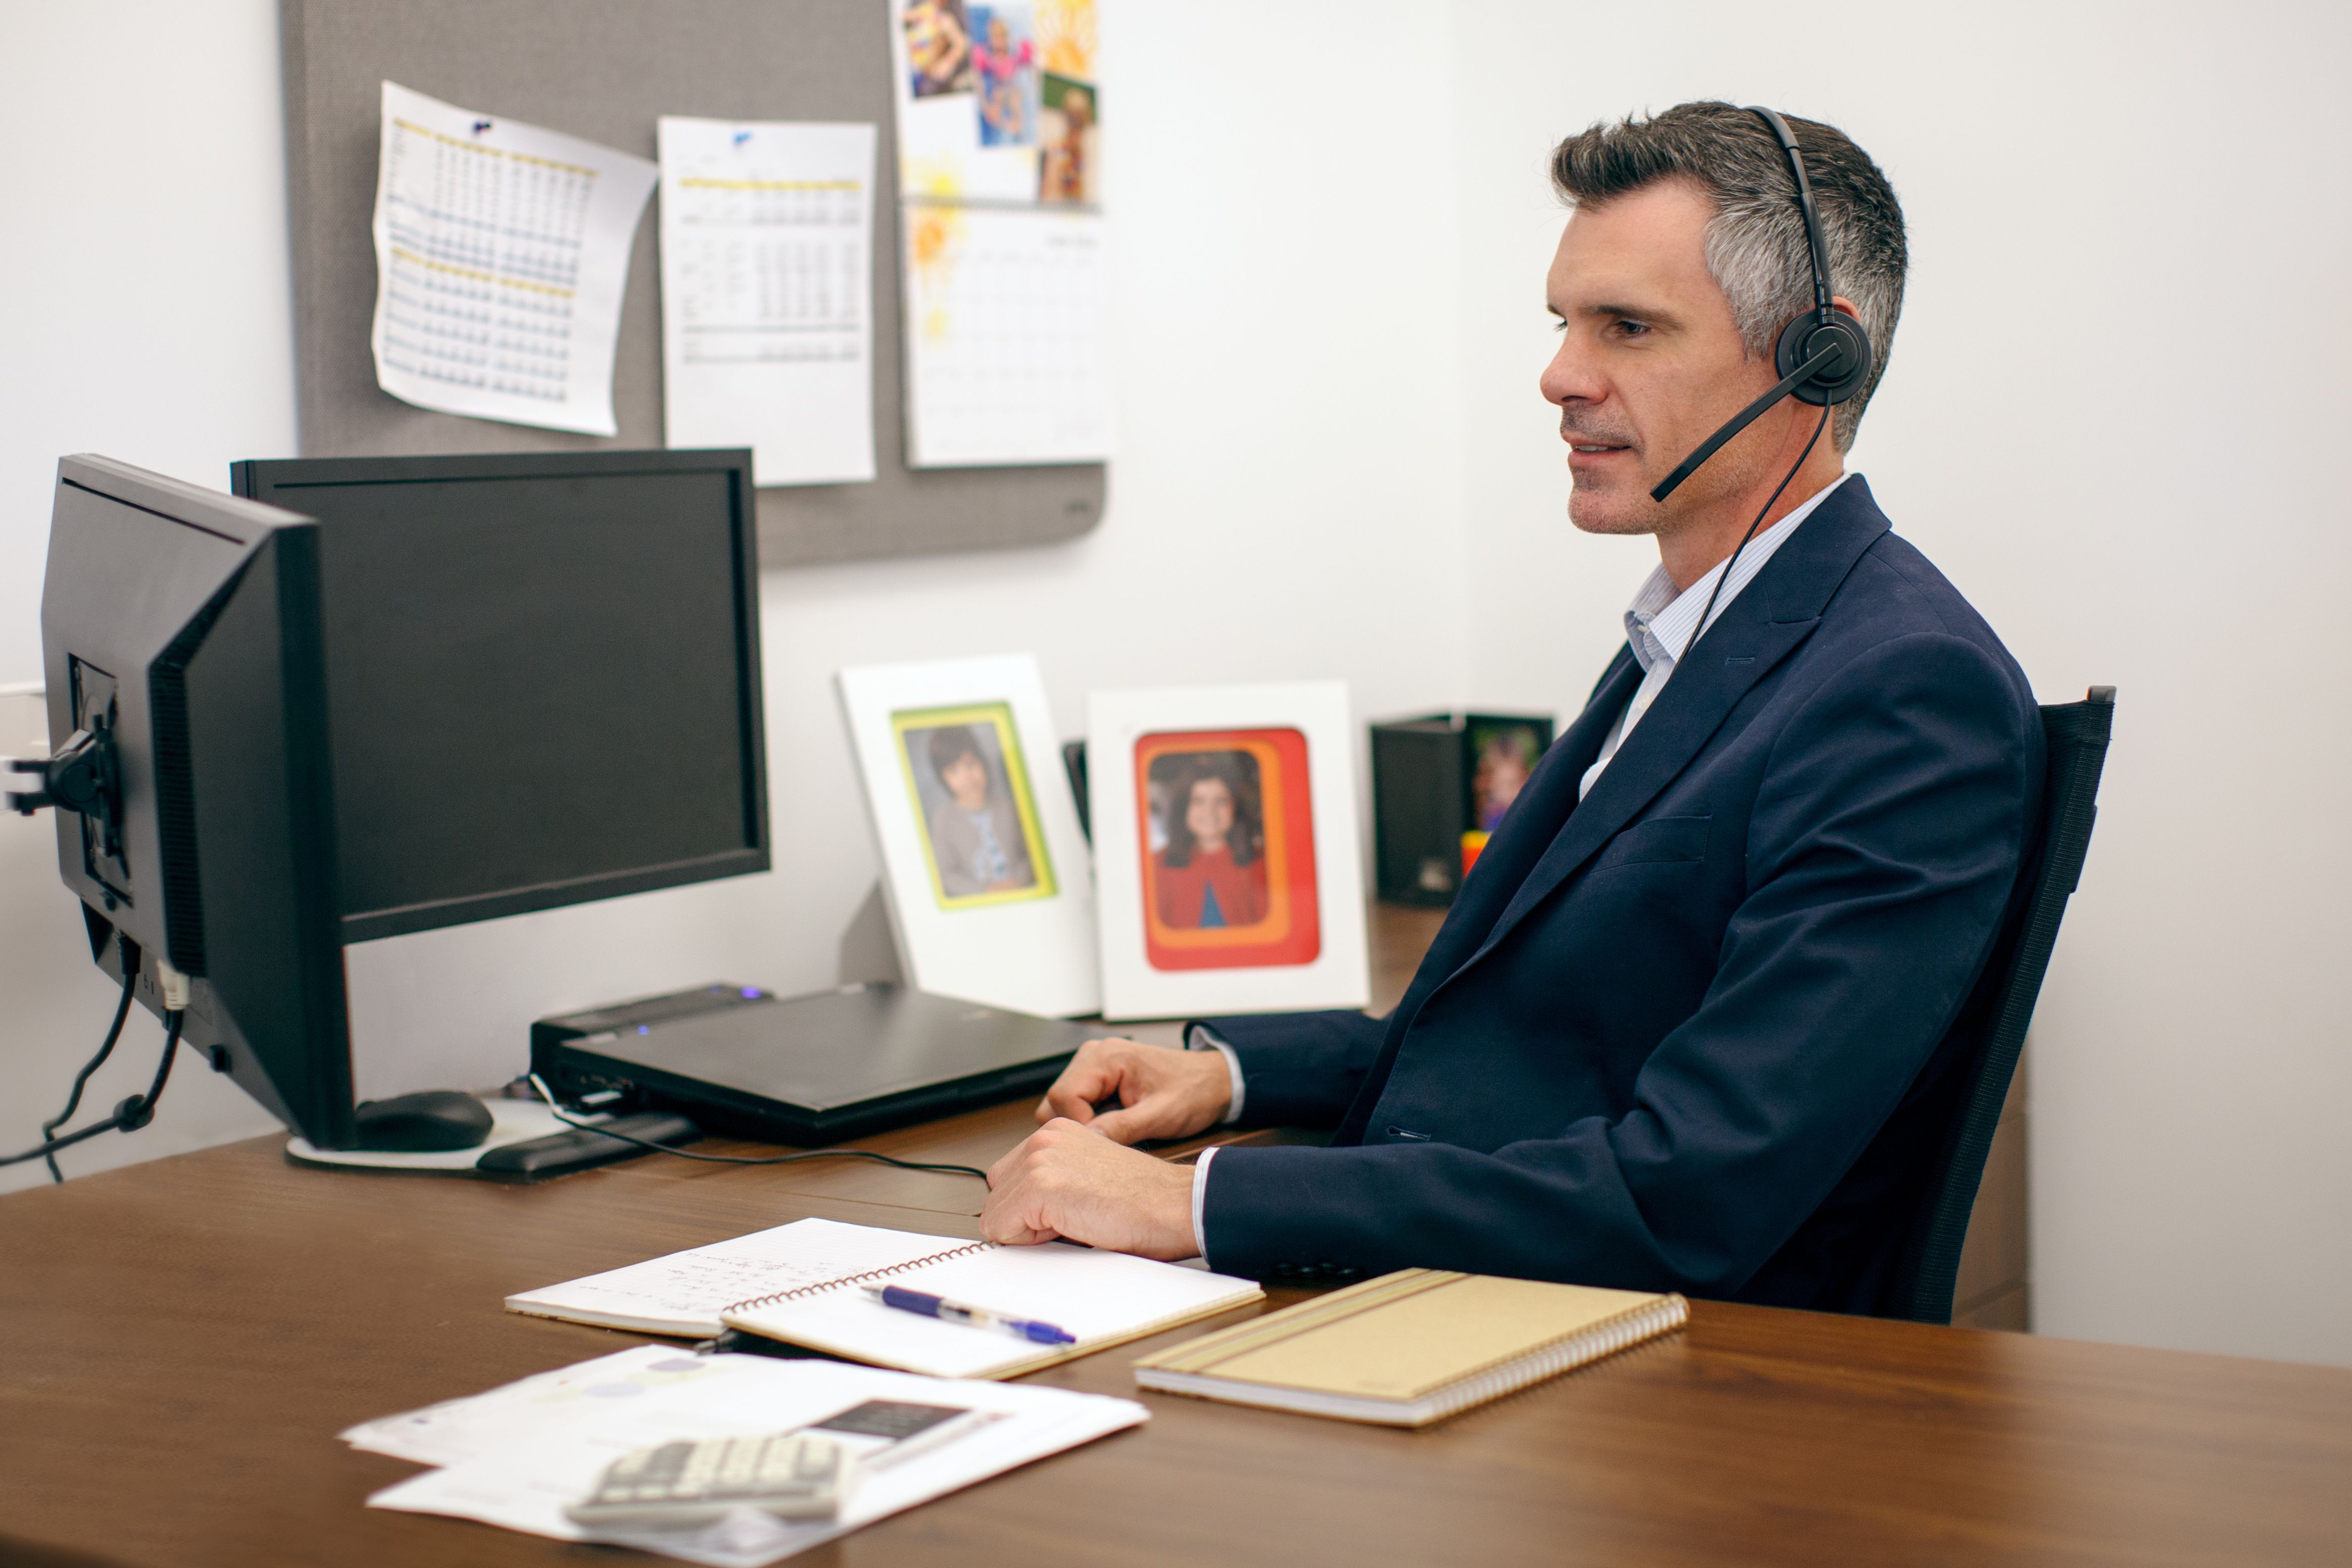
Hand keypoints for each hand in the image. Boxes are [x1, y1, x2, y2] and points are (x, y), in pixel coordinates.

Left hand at [981, 1119, 1199, 1258]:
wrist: (1177, 1205)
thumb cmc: (1145, 1200)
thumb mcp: (1087, 1177)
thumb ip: (1052, 1181)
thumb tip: (1018, 1213)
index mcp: (1057, 1132)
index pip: (1007, 1178)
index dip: (1031, 1207)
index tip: (1067, 1208)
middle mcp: (1045, 1137)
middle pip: (995, 1194)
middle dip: (1023, 1217)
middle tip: (1071, 1217)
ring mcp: (1041, 1158)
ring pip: (995, 1214)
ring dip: (1028, 1230)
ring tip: (1074, 1220)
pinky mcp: (1041, 1185)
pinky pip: (1001, 1229)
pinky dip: (1030, 1241)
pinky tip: (1071, 1226)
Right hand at [1036, 1036, 1231, 1144]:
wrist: (1212, 1081)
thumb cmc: (1193, 1091)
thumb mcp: (1161, 1115)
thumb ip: (1122, 1128)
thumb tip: (1088, 1143)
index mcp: (1108, 1056)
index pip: (1063, 1095)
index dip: (1076, 1126)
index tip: (1099, 1144)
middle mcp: (1094, 1055)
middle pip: (1055, 1100)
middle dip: (1075, 1127)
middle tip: (1105, 1143)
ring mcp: (1093, 1065)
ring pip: (1061, 1103)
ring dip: (1081, 1124)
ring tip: (1112, 1133)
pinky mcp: (1097, 1077)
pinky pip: (1076, 1103)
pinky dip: (1088, 1119)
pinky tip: (1112, 1126)